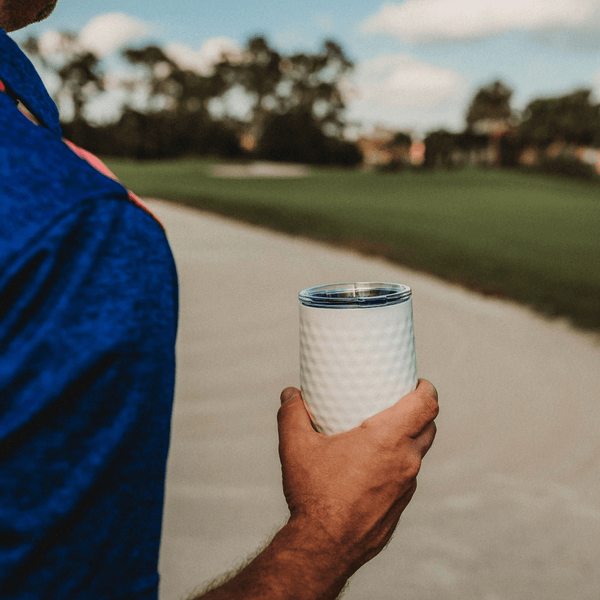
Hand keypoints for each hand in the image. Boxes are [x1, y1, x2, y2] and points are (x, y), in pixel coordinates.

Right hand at [277, 379, 437, 573]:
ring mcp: (406, 487)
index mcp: (387, 439)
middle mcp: (405, 461)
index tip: (418, 382)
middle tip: (399, 403)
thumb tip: (290, 393)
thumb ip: (292, 413)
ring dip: (409, 439)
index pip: (427, 405)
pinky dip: (398, 465)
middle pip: (428, 427)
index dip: (427, 389)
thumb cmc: (314, 494)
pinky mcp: (399, 506)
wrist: (323, 546)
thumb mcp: (296, 446)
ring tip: (386, 433)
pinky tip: (375, 467)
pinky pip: (406, 477)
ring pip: (419, 454)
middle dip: (420, 411)